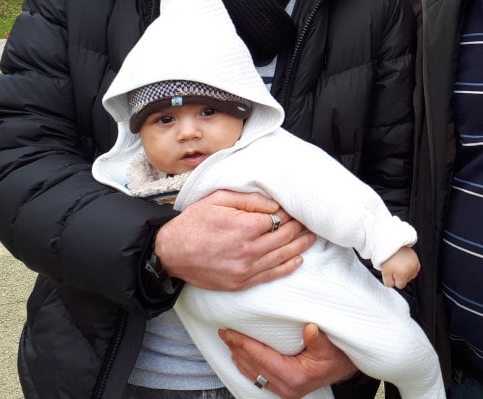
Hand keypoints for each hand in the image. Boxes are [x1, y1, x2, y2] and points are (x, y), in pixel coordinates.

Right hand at [154, 190, 315, 290]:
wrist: (171, 252)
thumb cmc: (193, 222)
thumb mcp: (218, 199)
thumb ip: (250, 200)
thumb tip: (275, 205)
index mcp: (244, 227)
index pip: (279, 219)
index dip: (289, 213)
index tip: (296, 209)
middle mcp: (248, 250)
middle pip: (284, 238)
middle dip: (299, 228)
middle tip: (309, 221)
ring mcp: (245, 270)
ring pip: (282, 257)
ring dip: (300, 246)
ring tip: (311, 237)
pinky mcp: (241, 283)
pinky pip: (271, 275)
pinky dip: (287, 267)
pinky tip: (298, 259)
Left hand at [220, 323, 355, 398]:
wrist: (347, 367)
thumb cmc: (339, 355)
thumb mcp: (329, 345)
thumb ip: (318, 339)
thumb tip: (310, 329)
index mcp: (294, 377)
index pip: (260, 358)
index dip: (242, 343)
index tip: (229, 331)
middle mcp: (286, 387)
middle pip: (253, 366)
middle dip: (236, 348)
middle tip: (224, 332)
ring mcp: (284, 390)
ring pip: (253, 374)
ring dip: (239, 357)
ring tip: (229, 341)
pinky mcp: (284, 388)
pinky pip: (259, 378)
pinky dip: (248, 366)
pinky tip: (241, 356)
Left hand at [380, 246, 420, 288]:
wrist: (392, 245)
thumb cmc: (388, 257)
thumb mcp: (384, 273)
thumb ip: (389, 283)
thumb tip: (393, 285)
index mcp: (403, 274)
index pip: (400, 286)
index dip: (394, 280)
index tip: (391, 273)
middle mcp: (411, 270)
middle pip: (406, 281)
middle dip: (400, 276)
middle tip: (394, 267)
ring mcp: (415, 265)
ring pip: (411, 276)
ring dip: (406, 272)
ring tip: (399, 264)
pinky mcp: (417, 260)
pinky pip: (415, 270)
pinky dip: (410, 268)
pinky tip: (404, 263)